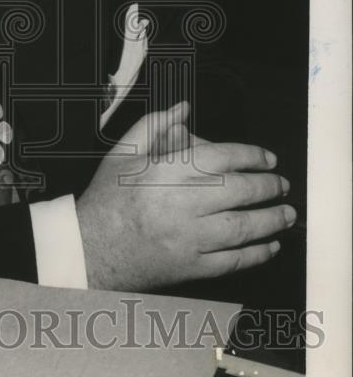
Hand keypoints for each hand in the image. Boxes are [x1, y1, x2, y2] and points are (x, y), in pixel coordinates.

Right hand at [77, 101, 294, 290]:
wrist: (89, 248)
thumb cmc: (108, 199)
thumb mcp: (123, 153)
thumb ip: (154, 125)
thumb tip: (184, 109)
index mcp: (168, 171)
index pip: (224, 157)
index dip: (253, 156)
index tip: (268, 159)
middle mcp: (182, 203)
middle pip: (241, 191)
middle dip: (269, 187)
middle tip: (281, 185)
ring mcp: (188, 238)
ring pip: (243, 227)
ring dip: (272, 220)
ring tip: (286, 214)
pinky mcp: (190, 267)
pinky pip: (233, 261)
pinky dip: (257, 254)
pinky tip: (269, 246)